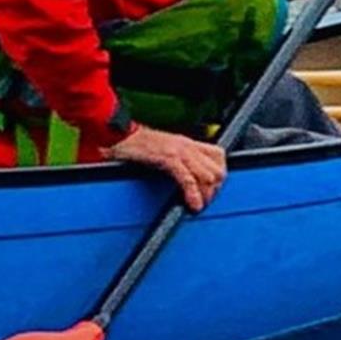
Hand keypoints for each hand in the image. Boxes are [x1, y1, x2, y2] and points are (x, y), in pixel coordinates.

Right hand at [107, 126, 227, 211]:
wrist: (120, 135)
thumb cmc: (138, 144)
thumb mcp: (165, 150)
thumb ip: (180, 160)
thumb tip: (191, 179)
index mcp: (187, 142)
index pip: (219, 156)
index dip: (219, 176)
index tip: (212, 190)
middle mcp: (187, 145)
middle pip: (217, 169)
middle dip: (215, 189)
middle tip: (204, 201)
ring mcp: (179, 151)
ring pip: (207, 175)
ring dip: (205, 195)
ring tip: (197, 205)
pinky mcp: (168, 158)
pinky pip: (188, 179)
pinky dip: (193, 194)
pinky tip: (192, 204)